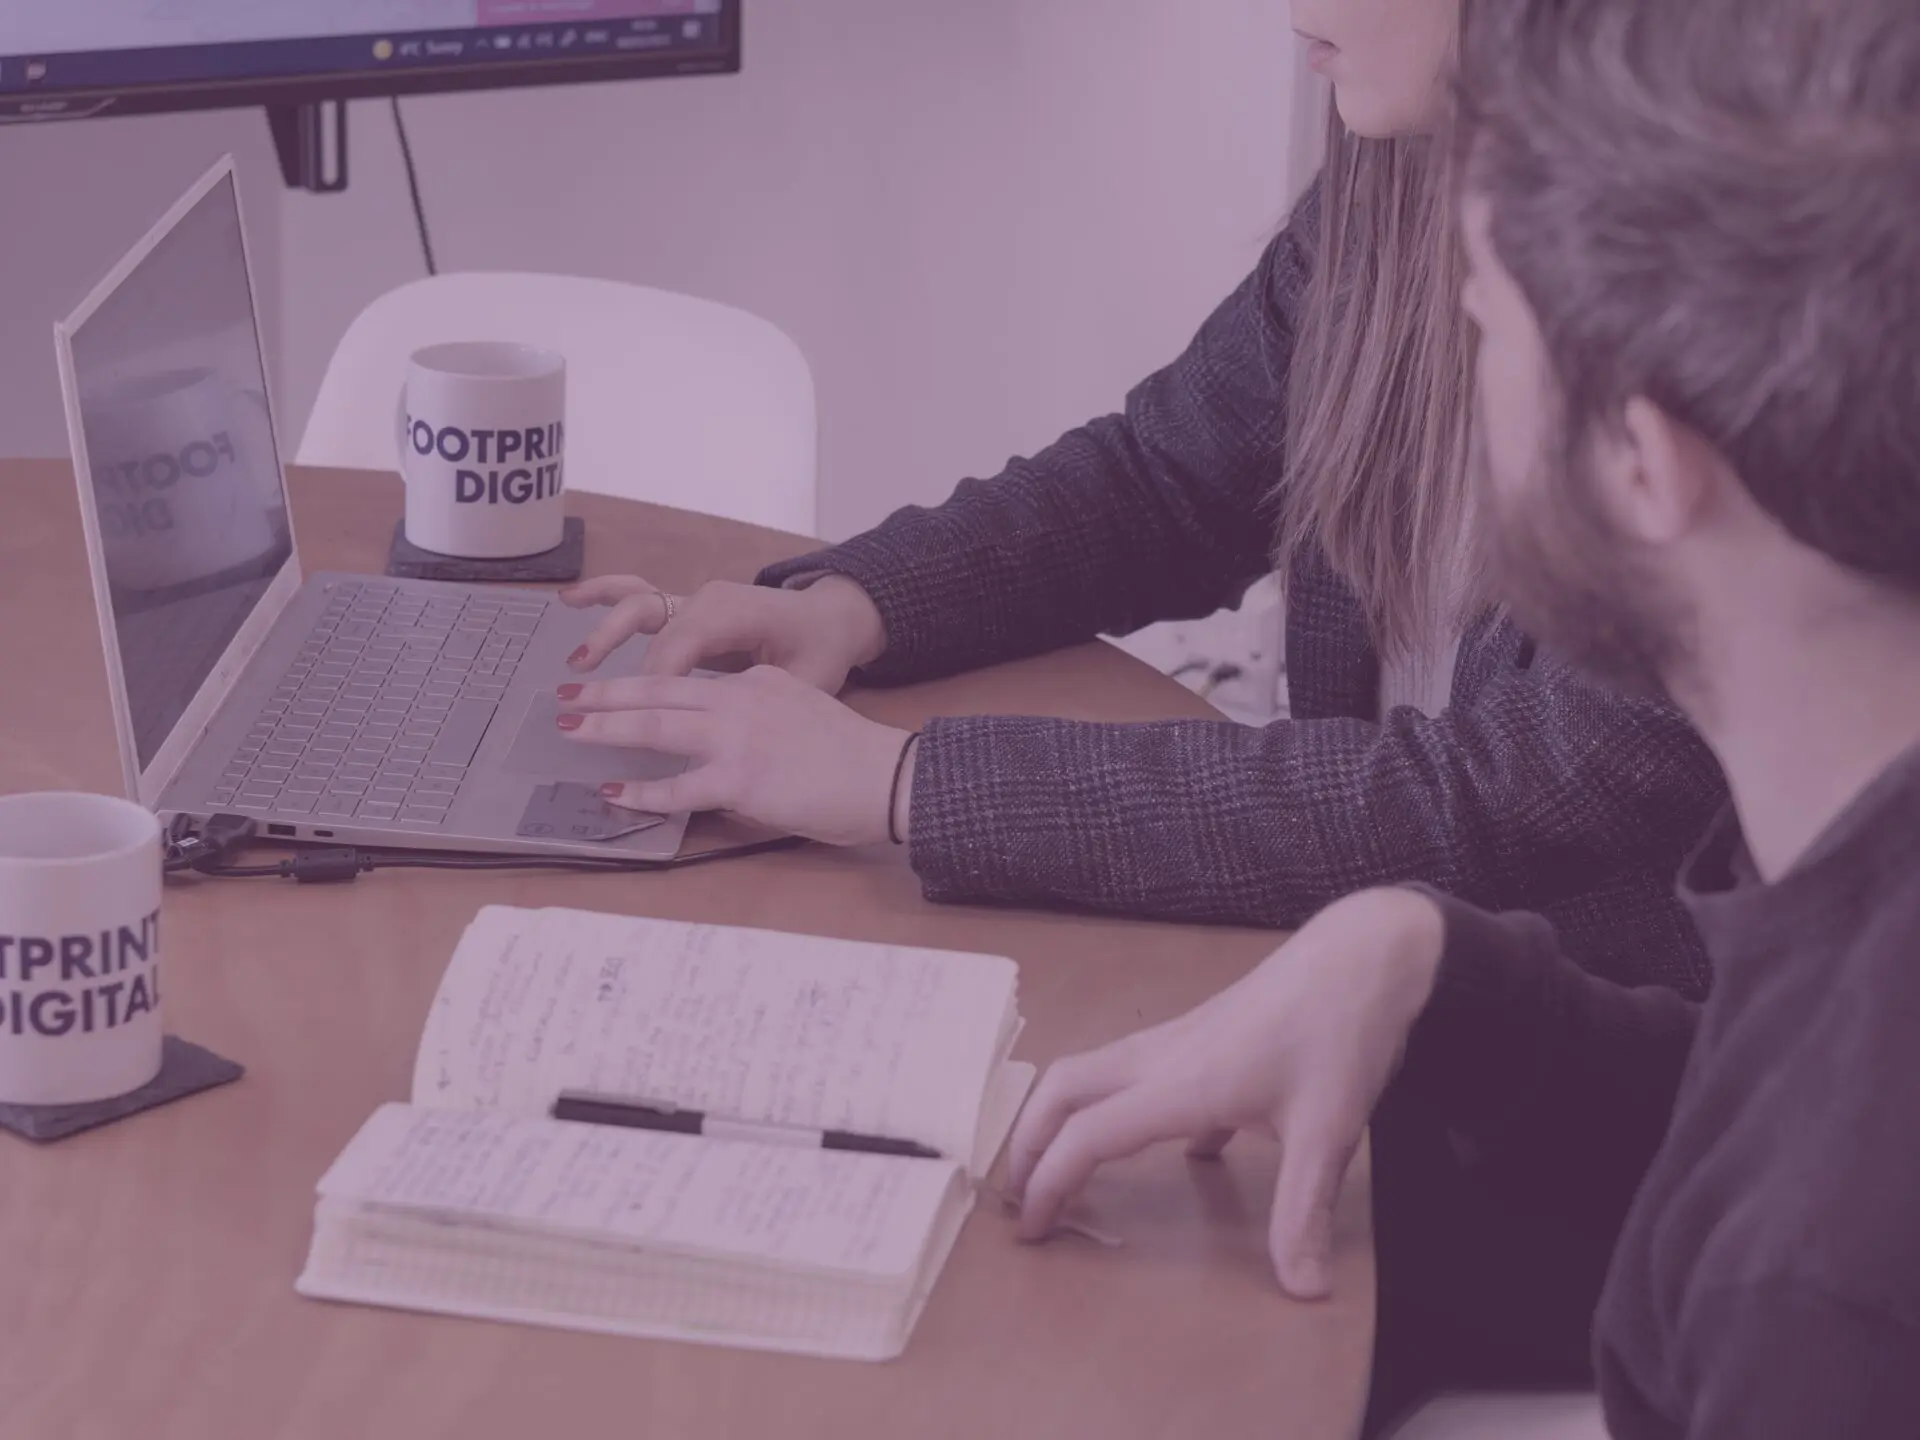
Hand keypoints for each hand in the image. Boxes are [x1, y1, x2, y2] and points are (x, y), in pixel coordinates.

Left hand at [556, 666, 915, 846]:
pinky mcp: (740, 779)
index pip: (692, 682)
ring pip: (658, 726)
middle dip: (608, 694)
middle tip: (568, 697)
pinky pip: (678, 786)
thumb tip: (729, 743)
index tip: (616, 691)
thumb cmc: (853, 757)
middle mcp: (742, 700)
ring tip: (572, 729)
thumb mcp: (803, 711)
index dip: (646, 686)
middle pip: (660, 690)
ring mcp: (738, 738)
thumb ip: (763, 715)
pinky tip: (615, 793)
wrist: (886, 775)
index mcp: (757, 682)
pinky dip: (642, 791)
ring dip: (608, 727)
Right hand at [559, 573, 887, 693]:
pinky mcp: (687, 606)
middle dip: (616, 658)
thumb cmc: (823, 651)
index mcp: (736, 614)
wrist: (833, 617)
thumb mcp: (807, 680)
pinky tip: (569, 600)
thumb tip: (735, 738)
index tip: (634, 720)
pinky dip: (604, 595)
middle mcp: (709, 601)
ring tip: (576, 659)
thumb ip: (770, 702)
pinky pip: (639, 595)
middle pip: (653, 629)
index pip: (682, 648)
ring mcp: (695, 599)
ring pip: (638, 604)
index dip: (657, 683)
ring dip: (603, 628)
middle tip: (583, 694)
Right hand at [1005, 888, 1446, 1297]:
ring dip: (1066, 1118)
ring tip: (1068, 1170)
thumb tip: (1304, 1291)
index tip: (1033, 1229)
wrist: (1365, 954)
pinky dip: (1130, 1109)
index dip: (1050, 1183)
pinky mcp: (1206, 1034)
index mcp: (1179, 1083)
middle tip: (1023, 1197)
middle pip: (1062, 1089)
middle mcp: (1162, 1056)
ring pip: (1093, 1073)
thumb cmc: (1341, 1032)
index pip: (1087, 1135)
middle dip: (1030, 1142)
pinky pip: (1142, 1071)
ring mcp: (1181, 1038)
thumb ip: (1304, 1212)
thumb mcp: (1328, 1131)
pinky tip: (1183, 1150)